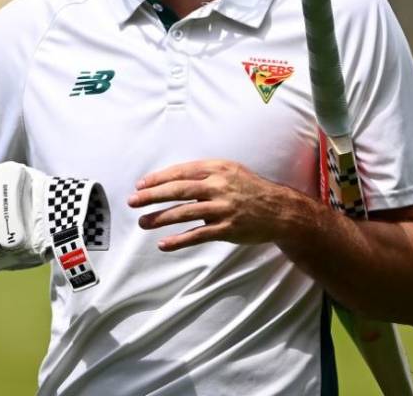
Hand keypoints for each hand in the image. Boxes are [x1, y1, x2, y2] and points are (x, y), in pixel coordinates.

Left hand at [128, 160, 300, 251]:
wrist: (280, 210)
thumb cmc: (250, 189)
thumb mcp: (230, 171)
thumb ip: (205, 173)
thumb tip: (173, 180)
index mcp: (218, 169)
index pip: (182, 171)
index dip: (159, 178)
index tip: (140, 184)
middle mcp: (219, 186)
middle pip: (179, 190)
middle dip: (152, 195)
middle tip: (132, 201)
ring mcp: (223, 209)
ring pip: (185, 212)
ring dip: (160, 218)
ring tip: (142, 222)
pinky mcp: (227, 229)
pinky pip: (198, 235)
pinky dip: (179, 240)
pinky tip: (163, 244)